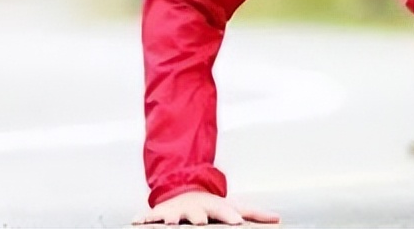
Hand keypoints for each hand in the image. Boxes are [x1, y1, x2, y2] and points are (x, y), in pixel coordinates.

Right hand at [132, 190, 279, 225]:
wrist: (185, 189)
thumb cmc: (211, 205)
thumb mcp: (234, 207)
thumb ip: (254, 214)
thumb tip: (277, 219)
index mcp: (213, 208)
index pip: (224, 213)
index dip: (231, 217)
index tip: (237, 223)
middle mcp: (195, 209)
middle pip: (197, 215)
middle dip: (198, 219)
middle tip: (200, 224)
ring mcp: (177, 211)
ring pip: (173, 216)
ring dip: (171, 220)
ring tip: (171, 224)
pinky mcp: (161, 214)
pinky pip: (150, 217)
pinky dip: (143, 219)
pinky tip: (136, 222)